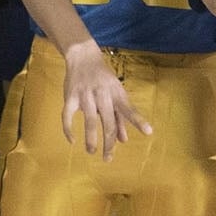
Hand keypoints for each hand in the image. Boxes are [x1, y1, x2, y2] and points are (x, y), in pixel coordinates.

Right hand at [61, 41, 150, 160]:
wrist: (84, 57)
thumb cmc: (103, 79)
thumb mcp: (116, 93)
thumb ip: (120, 117)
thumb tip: (123, 140)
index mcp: (116, 94)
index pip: (129, 109)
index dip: (138, 121)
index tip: (148, 132)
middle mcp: (103, 95)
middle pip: (108, 121)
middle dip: (109, 142)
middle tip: (108, 158)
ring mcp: (85, 95)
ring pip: (89, 121)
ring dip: (91, 138)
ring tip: (92, 151)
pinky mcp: (70, 96)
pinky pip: (67, 115)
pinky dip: (68, 129)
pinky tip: (72, 140)